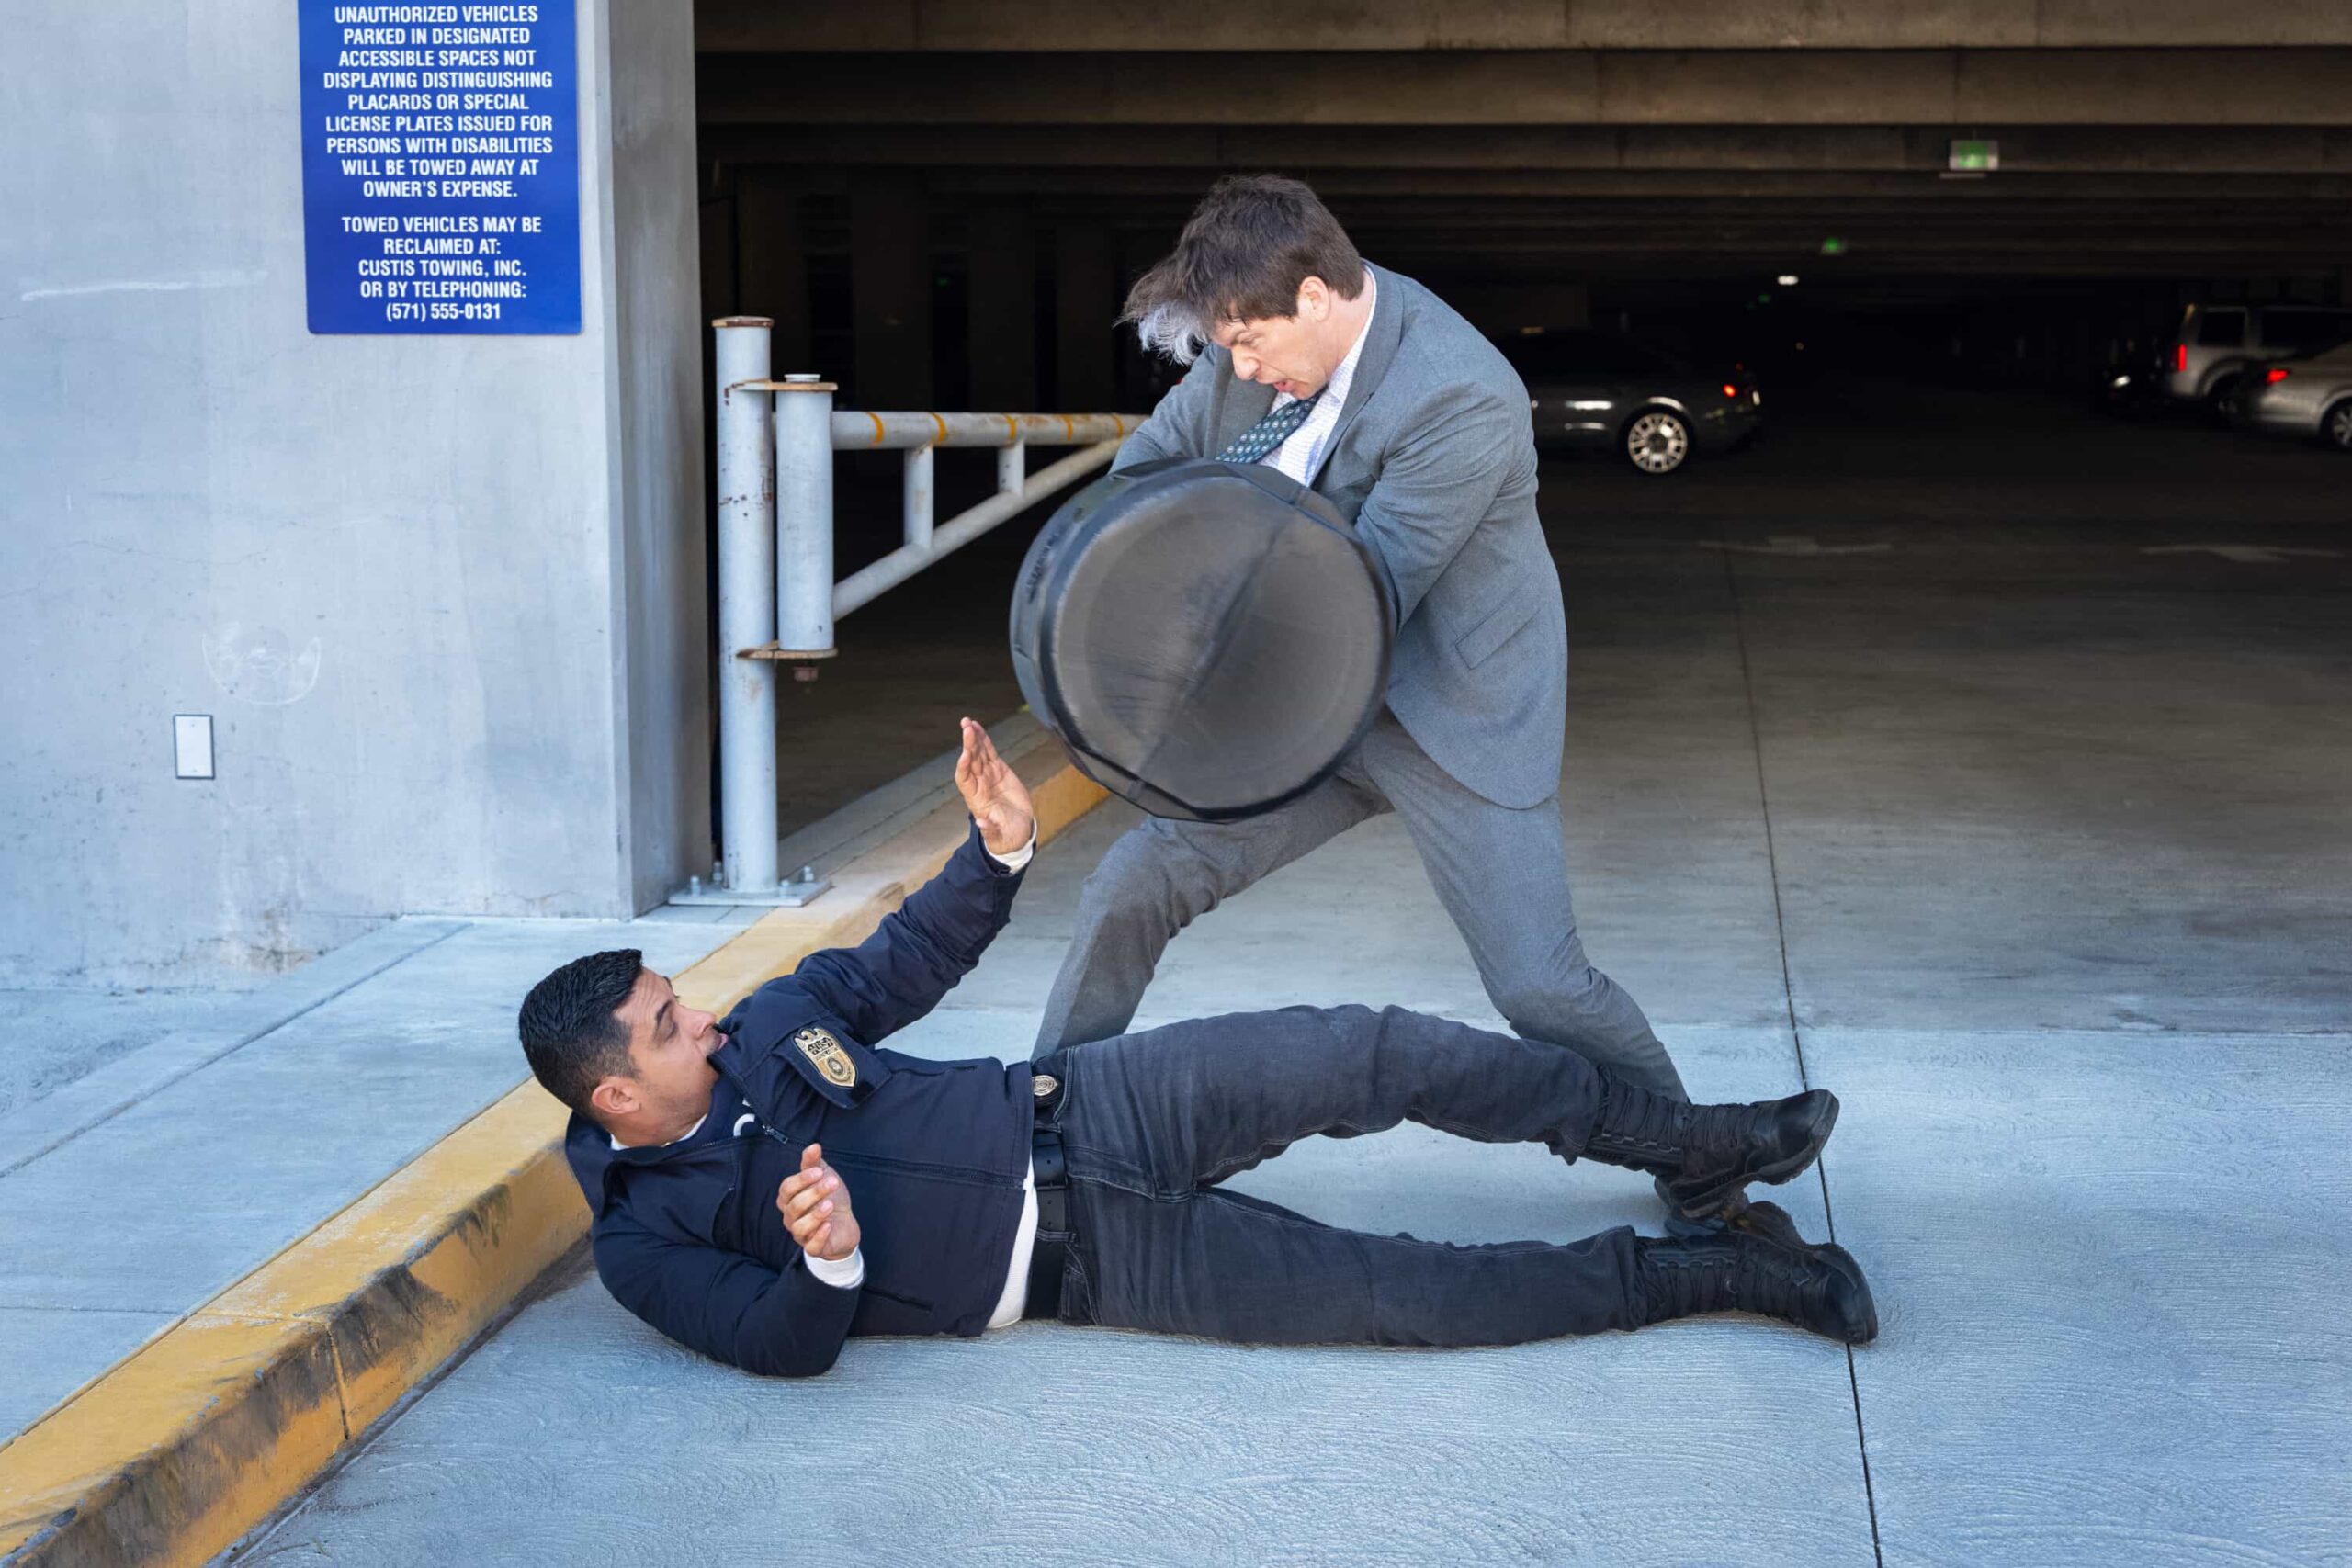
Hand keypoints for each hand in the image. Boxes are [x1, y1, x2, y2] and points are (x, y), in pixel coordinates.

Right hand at [777, 1144, 859, 1261]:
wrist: (845, 1225)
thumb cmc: (829, 1199)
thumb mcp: (823, 1178)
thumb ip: (814, 1164)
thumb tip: (814, 1145)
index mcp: (790, 1199)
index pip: (787, 1189)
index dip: (801, 1179)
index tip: (820, 1171)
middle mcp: (791, 1217)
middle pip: (794, 1206)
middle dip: (814, 1193)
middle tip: (833, 1182)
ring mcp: (802, 1234)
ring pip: (799, 1227)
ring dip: (815, 1215)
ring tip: (830, 1205)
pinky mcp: (815, 1248)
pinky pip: (811, 1246)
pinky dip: (819, 1236)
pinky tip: (829, 1225)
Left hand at [954, 717, 1034, 856]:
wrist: (1017, 831)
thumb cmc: (1006, 836)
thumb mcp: (998, 836)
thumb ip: (990, 830)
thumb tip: (981, 824)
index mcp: (976, 799)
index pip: (965, 779)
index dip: (963, 767)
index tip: (965, 756)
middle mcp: (979, 784)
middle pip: (970, 761)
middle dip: (969, 745)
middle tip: (966, 728)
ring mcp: (988, 776)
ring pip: (978, 753)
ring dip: (973, 738)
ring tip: (968, 722)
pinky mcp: (999, 770)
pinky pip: (989, 752)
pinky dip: (984, 740)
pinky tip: (978, 728)